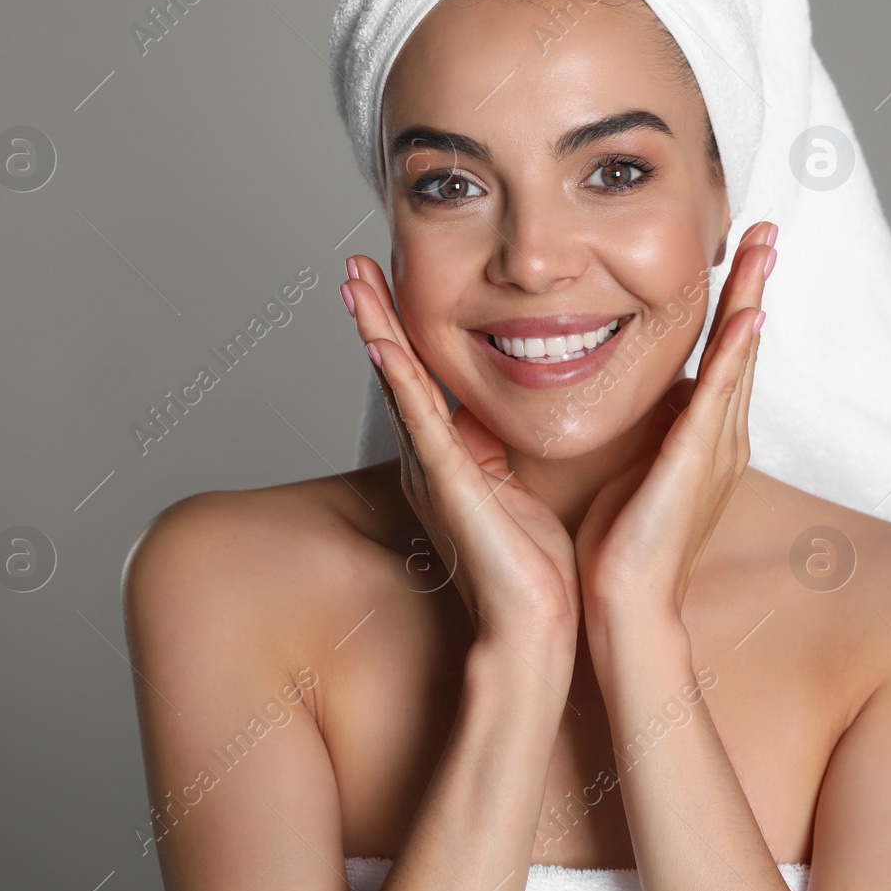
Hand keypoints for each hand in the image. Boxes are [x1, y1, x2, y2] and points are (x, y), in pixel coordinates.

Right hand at [342, 255, 581, 651]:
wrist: (535, 624)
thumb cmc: (535, 568)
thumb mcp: (522, 489)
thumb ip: (509, 452)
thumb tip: (524, 413)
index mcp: (452, 458)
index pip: (423, 379)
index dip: (404, 330)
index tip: (390, 281)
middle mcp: (433, 460)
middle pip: (397, 372)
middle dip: (376, 316)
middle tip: (355, 266)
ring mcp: (435, 470)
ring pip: (399, 386)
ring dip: (376, 331)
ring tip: (355, 283)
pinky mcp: (448, 484)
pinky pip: (420, 422)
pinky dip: (400, 381)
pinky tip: (383, 344)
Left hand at [571, 221, 774, 627]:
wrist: (623, 602)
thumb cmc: (619, 543)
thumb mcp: (632, 463)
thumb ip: (644, 425)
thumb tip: (643, 390)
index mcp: (703, 434)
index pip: (723, 353)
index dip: (732, 301)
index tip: (737, 253)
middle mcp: (720, 435)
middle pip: (743, 343)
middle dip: (755, 282)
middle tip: (769, 228)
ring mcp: (715, 447)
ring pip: (740, 356)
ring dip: (752, 297)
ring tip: (766, 248)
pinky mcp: (697, 461)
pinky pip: (721, 395)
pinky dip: (737, 353)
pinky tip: (749, 314)